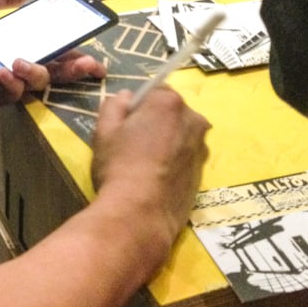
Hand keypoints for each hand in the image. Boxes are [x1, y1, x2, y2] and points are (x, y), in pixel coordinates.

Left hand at [0, 0, 105, 108]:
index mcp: (12, 43)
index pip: (50, 50)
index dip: (73, 53)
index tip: (92, 52)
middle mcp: (11, 64)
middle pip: (51, 71)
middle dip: (73, 70)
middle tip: (88, 65)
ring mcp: (0, 83)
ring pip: (34, 85)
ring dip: (37, 72)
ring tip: (22, 60)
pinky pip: (9, 96)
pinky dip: (12, 84)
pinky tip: (6, 70)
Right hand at [90, 88, 210, 262]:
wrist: (140, 215)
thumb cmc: (119, 166)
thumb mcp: (104, 131)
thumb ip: (113, 106)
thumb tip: (125, 97)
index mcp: (169, 103)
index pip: (155, 91)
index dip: (139, 106)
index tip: (126, 124)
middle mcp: (193, 120)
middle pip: (172, 113)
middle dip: (156, 122)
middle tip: (132, 144)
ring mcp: (201, 149)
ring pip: (181, 136)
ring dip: (167, 143)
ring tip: (144, 166)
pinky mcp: (203, 174)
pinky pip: (186, 159)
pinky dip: (174, 164)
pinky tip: (155, 180)